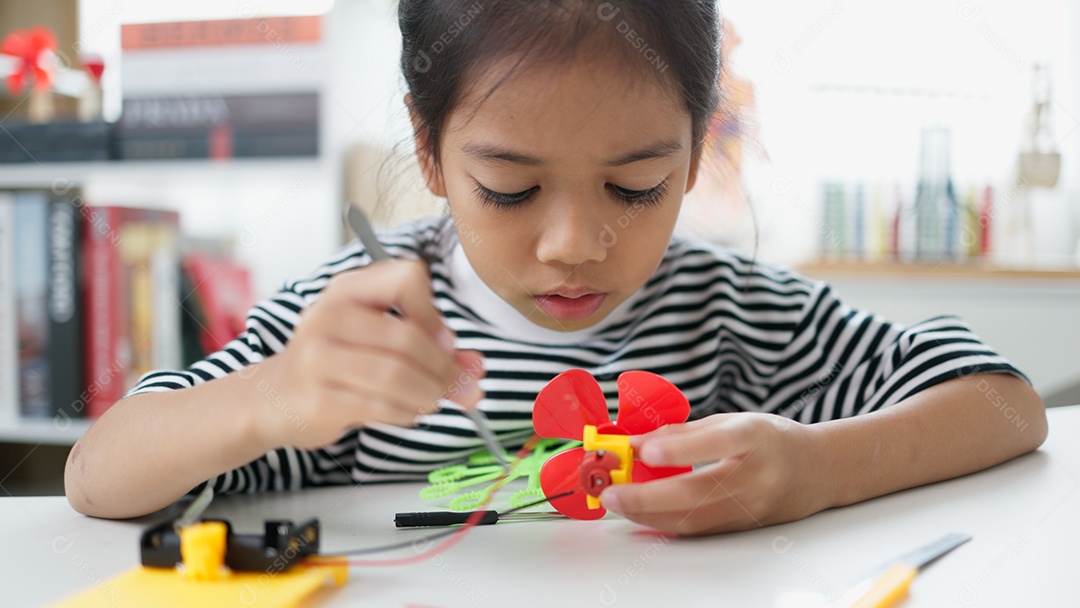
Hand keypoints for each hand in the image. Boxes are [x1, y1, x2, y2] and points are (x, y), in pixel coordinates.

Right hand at [250, 260, 483, 449]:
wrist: (273, 397)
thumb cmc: (334, 363)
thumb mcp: (377, 341)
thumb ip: (431, 347)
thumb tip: (476, 367)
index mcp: (348, 290)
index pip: (407, 278)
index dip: (434, 313)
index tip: (445, 342)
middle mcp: (329, 315)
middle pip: (408, 337)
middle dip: (445, 368)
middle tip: (461, 388)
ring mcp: (318, 357)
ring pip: (397, 374)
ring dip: (429, 394)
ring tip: (433, 401)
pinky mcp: (319, 398)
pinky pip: (381, 406)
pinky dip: (407, 413)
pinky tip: (408, 413)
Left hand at [599, 413, 825, 535]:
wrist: (818, 472)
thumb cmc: (770, 440)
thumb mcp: (733, 421)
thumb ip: (684, 432)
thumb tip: (636, 442)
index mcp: (756, 437)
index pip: (718, 442)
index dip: (680, 449)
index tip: (644, 450)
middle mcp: (757, 475)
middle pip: (698, 491)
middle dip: (647, 495)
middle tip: (612, 492)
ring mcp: (752, 507)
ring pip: (694, 519)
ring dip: (649, 514)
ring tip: (618, 503)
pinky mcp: (744, 528)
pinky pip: (699, 529)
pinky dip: (665, 522)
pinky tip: (642, 513)